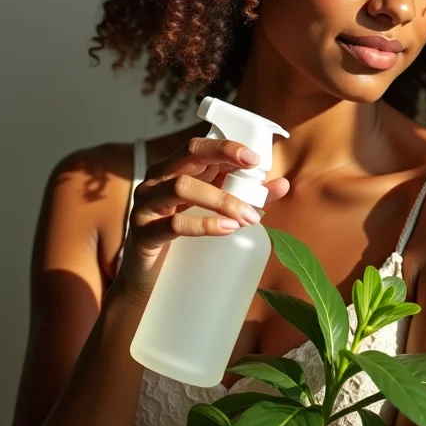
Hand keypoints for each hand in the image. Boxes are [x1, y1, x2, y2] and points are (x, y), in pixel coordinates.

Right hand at [115, 137, 288, 304]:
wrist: (147, 280)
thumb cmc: (182, 237)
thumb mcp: (213, 210)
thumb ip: (245, 195)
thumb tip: (282, 185)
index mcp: (174, 169)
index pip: (199, 146)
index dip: (227, 146)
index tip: (254, 158)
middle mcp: (157, 180)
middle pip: (189, 155)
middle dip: (224, 156)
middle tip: (254, 170)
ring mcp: (145, 205)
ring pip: (181, 187)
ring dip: (221, 199)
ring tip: (248, 216)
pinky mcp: (142, 234)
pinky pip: (173, 224)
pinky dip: (204, 224)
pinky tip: (226, 229)